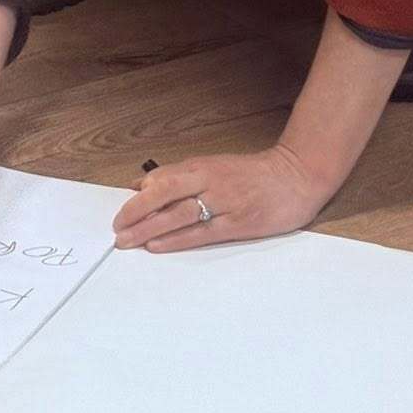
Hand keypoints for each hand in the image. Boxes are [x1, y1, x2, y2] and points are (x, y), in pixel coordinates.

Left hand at [111, 144, 341, 254]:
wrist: (296, 176)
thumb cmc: (253, 174)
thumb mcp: (214, 166)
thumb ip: (179, 175)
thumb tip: (142, 184)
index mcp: (202, 167)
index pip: (162, 178)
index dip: (138, 196)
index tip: (119, 212)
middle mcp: (210, 181)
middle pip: (165, 193)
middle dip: (136, 211)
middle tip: (116, 229)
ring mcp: (225, 203)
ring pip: (179, 214)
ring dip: (150, 228)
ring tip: (128, 241)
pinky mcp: (239, 223)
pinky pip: (202, 232)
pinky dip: (177, 239)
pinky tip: (158, 246)